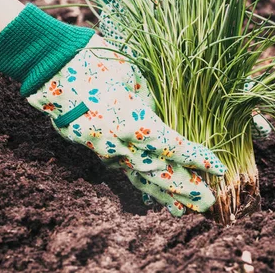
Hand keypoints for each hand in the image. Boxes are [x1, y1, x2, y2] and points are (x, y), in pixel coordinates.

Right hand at [27, 35, 225, 215]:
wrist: (54, 64)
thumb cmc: (101, 61)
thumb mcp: (137, 77)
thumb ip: (154, 104)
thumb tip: (176, 120)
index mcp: (132, 121)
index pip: (172, 147)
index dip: (197, 160)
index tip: (219, 169)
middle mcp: (118, 142)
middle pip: (158, 172)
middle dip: (184, 189)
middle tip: (208, 203)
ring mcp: (104, 149)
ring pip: (138, 177)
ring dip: (162, 195)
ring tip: (182, 212)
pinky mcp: (95, 148)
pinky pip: (122, 170)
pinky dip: (139, 183)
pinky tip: (150, 196)